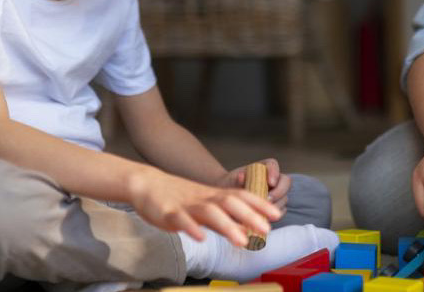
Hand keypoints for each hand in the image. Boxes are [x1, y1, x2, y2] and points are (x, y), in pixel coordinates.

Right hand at [128, 168, 281, 246]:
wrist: (146, 184)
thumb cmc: (178, 197)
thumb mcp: (205, 205)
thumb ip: (225, 217)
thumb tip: (248, 229)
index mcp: (212, 195)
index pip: (240, 196)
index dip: (259, 204)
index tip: (277, 214)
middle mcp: (203, 198)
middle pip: (229, 203)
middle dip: (249, 215)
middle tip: (266, 229)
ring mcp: (186, 205)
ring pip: (208, 212)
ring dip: (227, 225)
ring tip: (241, 240)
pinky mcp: (168, 212)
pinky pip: (181, 220)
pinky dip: (191, 228)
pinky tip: (201, 238)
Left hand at [219, 158, 291, 216]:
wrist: (228, 197)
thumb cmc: (231, 185)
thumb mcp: (232, 181)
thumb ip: (238, 179)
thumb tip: (241, 177)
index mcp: (264, 167)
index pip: (273, 165)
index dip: (274, 173)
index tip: (270, 182)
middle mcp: (274, 179)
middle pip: (286, 182)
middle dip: (278, 192)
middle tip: (268, 199)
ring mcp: (277, 193)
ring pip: (284, 198)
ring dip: (276, 205)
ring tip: (264, 210)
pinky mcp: (276, 206)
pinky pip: (281, 211)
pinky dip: (274, 215)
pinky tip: (264, 217)